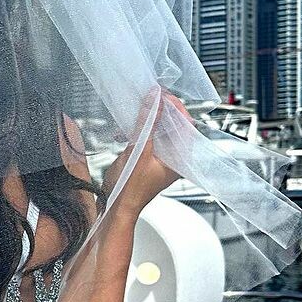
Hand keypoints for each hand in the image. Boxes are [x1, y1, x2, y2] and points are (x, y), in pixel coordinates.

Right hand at [101, 90, 186, 216]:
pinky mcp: (148, 158)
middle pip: (174, 125)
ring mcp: (161, 158)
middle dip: (160, 110)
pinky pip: (149, 137)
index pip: (186, 124)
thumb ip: (147, 123)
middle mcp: (174, 157)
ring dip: (148, 119)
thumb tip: (155, 99)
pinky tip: (127, 129)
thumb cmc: (130, 189)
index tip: (162, 95)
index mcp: (180, 158)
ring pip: (160, 129)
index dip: (175, 107)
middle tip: (149, 98)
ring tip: (137, 110)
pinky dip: (140, 129)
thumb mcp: (139, 150)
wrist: (116, 207)